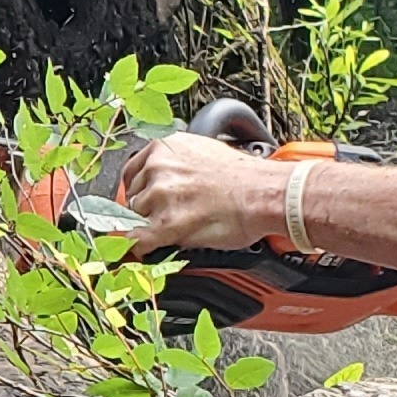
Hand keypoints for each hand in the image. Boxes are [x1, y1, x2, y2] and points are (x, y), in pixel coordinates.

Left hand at [119, 132, 283, 250]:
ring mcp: (160, 195)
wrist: (264, 193)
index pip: (132, 172)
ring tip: (176, 229)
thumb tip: (167, 180)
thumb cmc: (245, 178)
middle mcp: (158, 167)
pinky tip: (150, 250)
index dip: (139, 190)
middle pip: (133, 196)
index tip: (144, 201)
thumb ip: (177, 163)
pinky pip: (137, 240)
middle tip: (170, 217)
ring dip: (149, 227)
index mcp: (165, 146)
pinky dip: (141, 248)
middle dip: (148, 209)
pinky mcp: (167, 223)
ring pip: (135, 218)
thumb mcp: (203, 152)